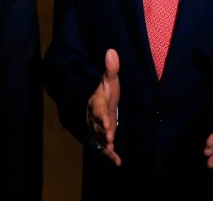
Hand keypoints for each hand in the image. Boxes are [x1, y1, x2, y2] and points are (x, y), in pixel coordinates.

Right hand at [87, 49, 120, 165]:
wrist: (99, 105)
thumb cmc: (106, 92)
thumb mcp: (109, 80)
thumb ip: (111, 68)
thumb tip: (111, 50)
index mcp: (96, 102)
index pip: (97, 108)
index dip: (101, 114)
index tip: (106, 118)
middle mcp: (94, 117)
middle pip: (98, 125)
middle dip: (104, 130)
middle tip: (110, 136)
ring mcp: (97, 129)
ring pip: (100, 137)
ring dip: (105, 143)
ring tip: (111, 149)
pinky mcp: (103, 138)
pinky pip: (105, 147)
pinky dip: (110, 155)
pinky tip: (117, 162)